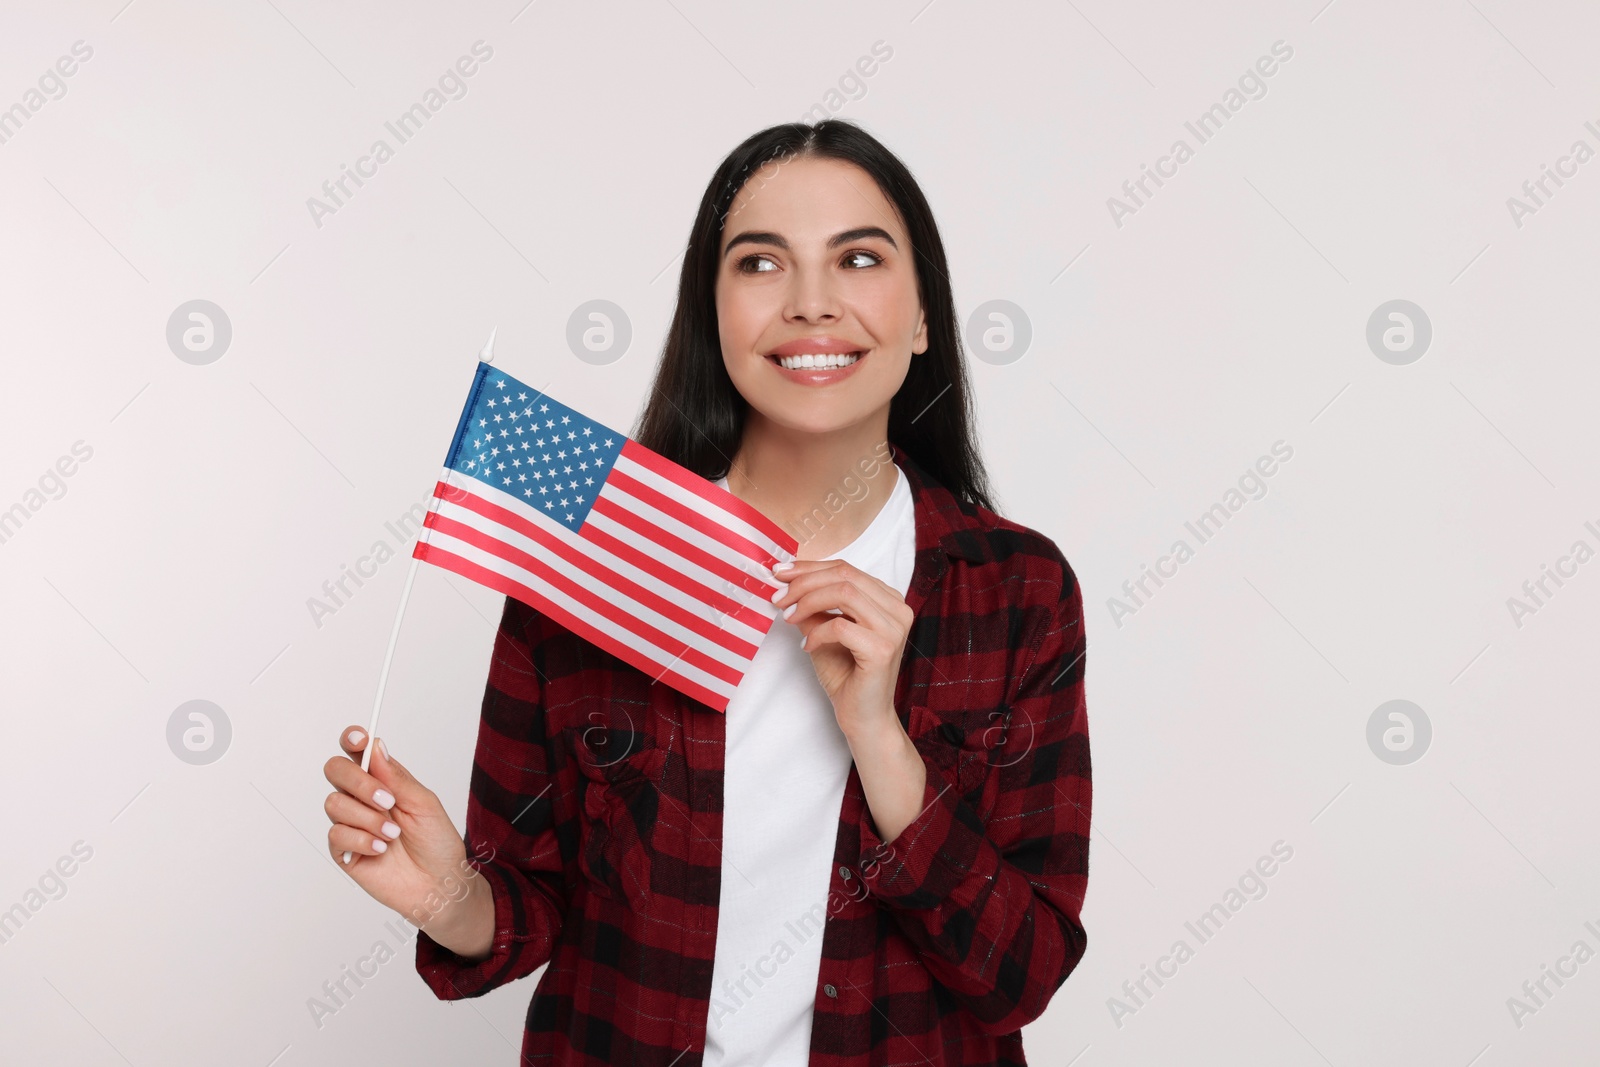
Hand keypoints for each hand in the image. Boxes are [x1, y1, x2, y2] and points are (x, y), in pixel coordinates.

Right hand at [322, 728, 491, 956]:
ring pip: (334, 803)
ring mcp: (351, 823)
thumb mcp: (424, 803)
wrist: (439, 883)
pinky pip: (336, 835)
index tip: (359, 739)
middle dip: (359, 782)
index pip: (357, 751)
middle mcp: (362, 798)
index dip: (352, 739)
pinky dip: (362, 840)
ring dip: (368, 818)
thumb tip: (375, 746)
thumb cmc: (437, 842)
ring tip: (393, 834)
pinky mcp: (344, 851)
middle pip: (335, 770)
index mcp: (383, 780)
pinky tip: (381, 849)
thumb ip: (396, 777)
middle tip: (388, 800)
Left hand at [771, 558, 912, 742]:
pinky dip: (817, 632)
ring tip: (788, 616)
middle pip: (844, 575)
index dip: (809, 568)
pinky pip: (841, 626)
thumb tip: (785, 583)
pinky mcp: (883, 649)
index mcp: (887, 600)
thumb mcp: (823, 632)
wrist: (863, 717)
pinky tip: (807, 645)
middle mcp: (897, 609)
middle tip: (778, 596)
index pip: (846, 569)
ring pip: (844, 593)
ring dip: (808, 601)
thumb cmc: (847, 676)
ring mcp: (893, 628)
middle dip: (804, 582)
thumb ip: (812, 607)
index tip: (779, 574)